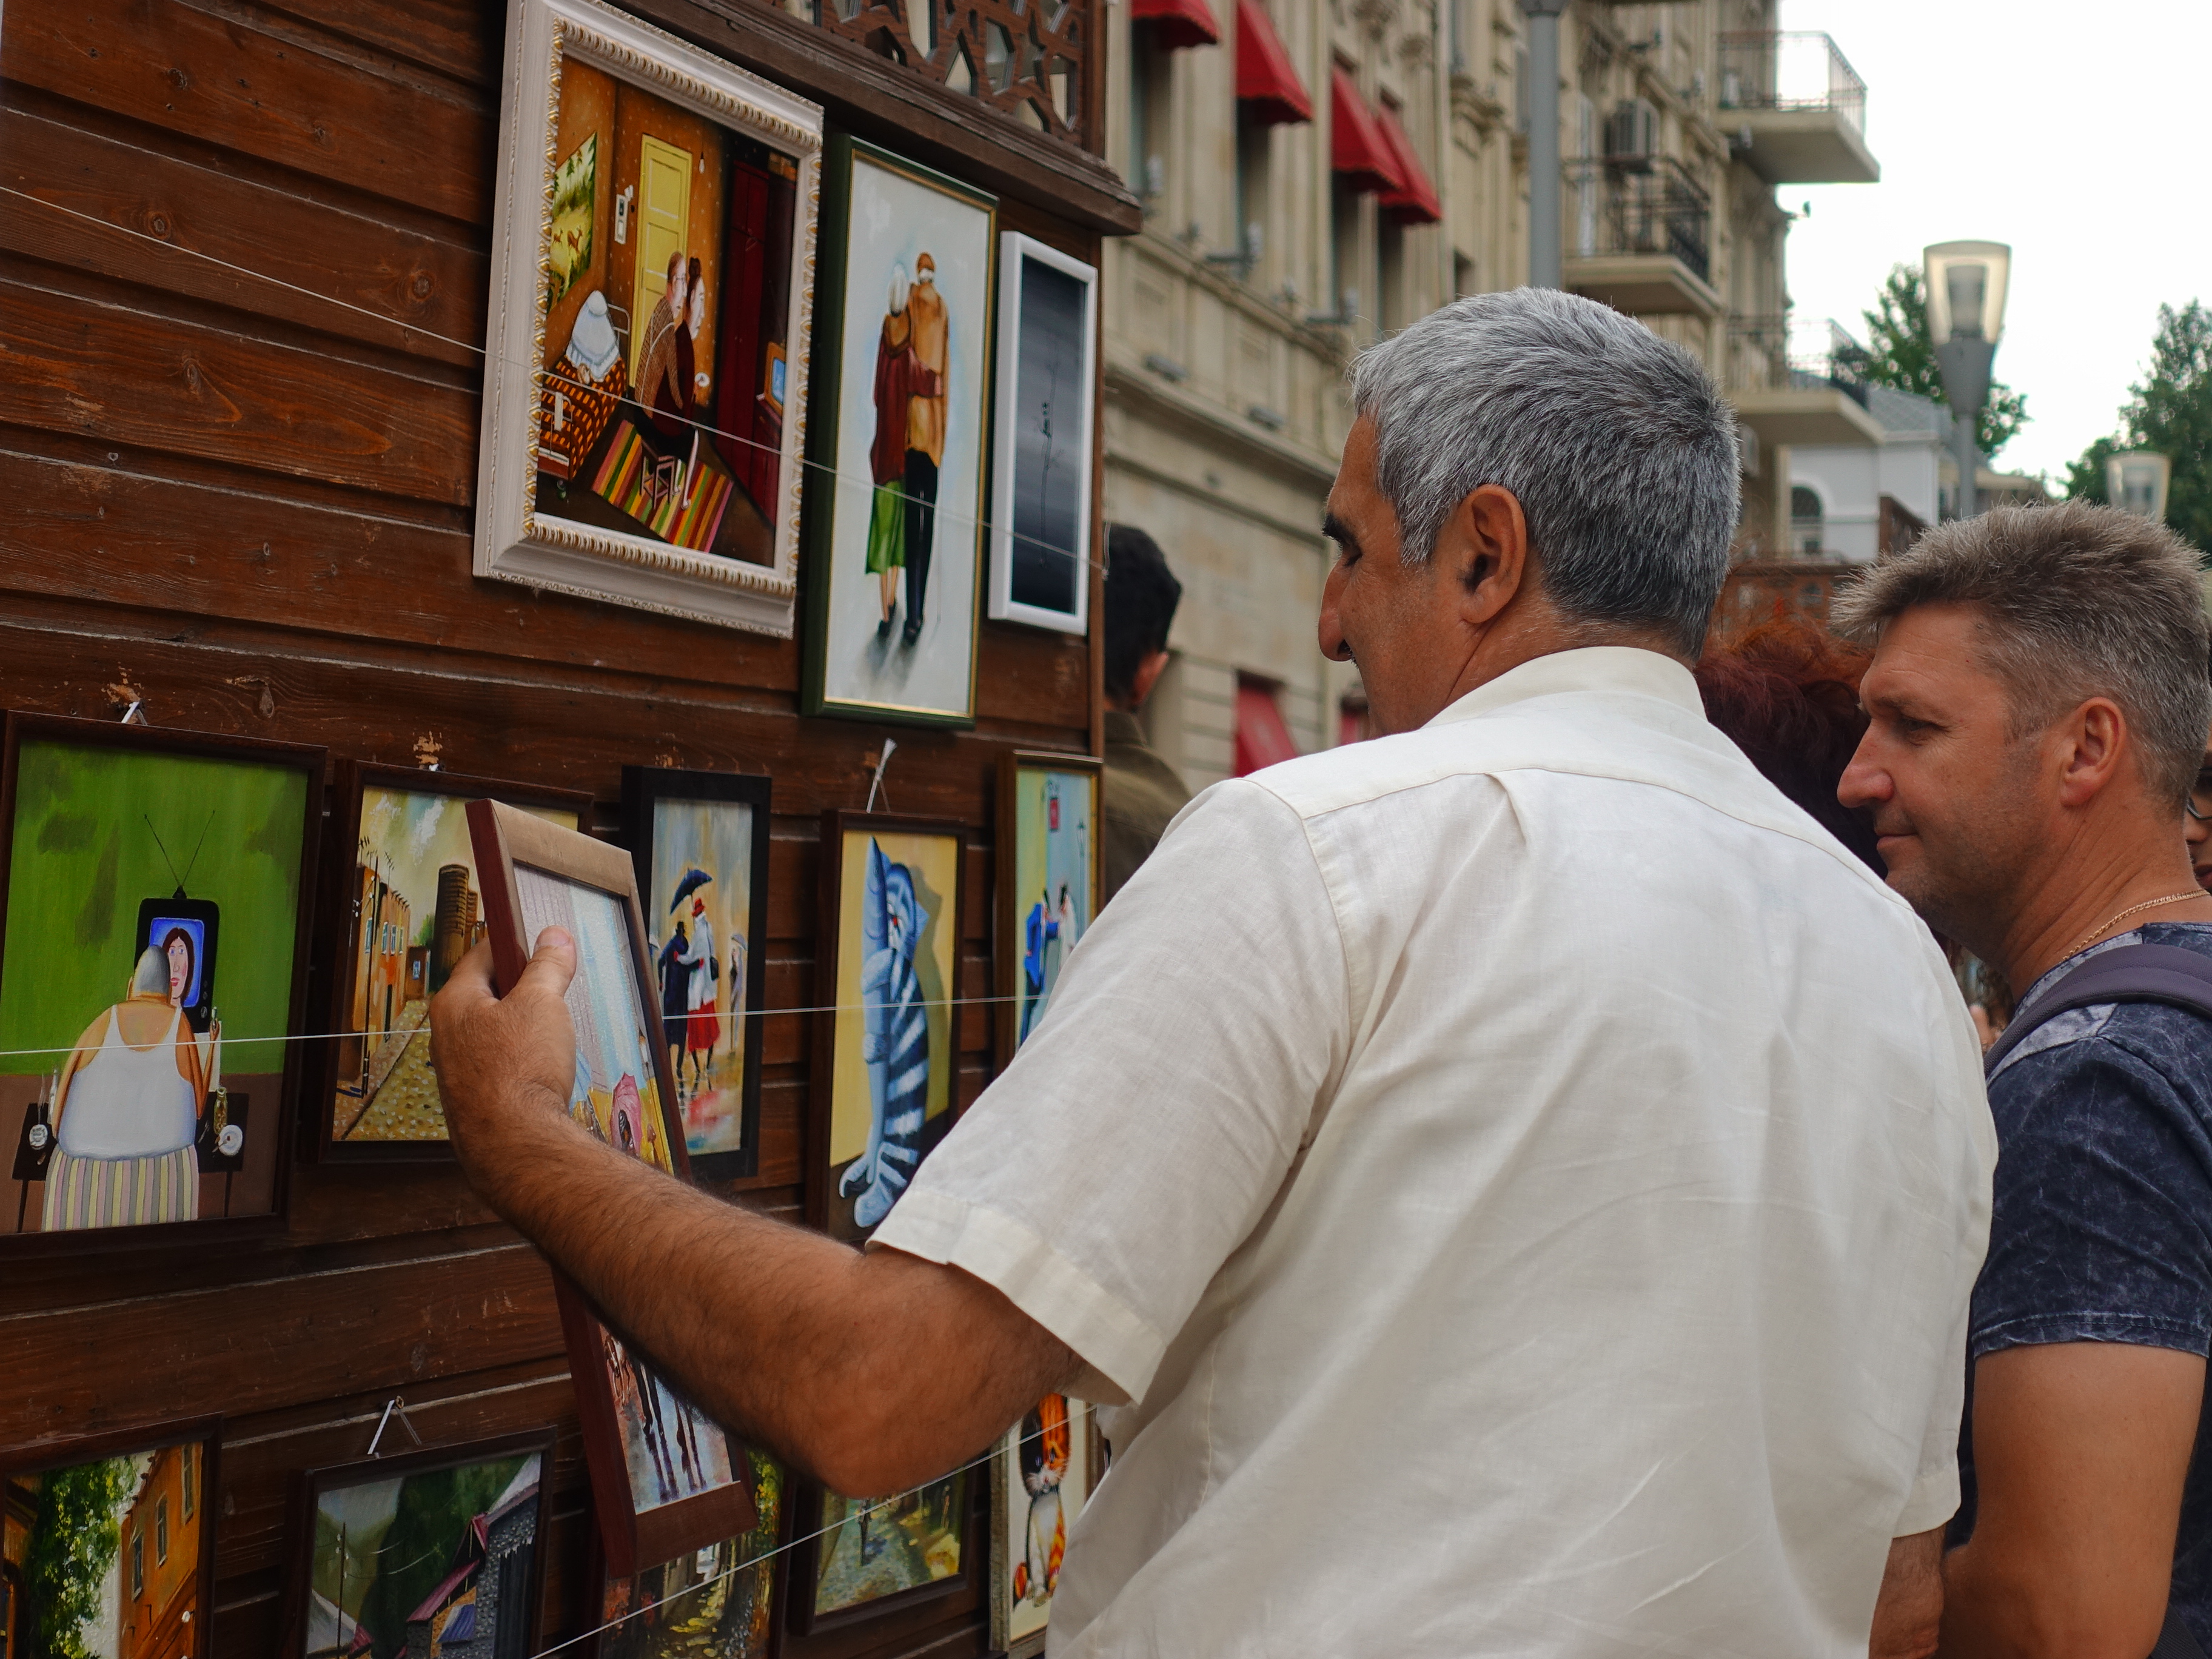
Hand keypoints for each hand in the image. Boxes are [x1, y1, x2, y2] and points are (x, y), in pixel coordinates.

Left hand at [428, 931, 580, 1185]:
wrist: (515, 1144)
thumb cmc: (520, 1070)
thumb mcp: (543, 1002)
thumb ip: (548, 966)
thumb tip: (554, 938)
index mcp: (454, 1002)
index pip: (480, 954)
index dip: (512, 943)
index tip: (535, 941)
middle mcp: (446, 1035)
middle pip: (486, 995)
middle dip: (521, 989)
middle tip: (553, 989)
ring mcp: (456, 1071)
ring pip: (492, 1033)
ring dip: (522, 1027)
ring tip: (553, 1033)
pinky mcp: (473, 1099)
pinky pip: (497, 1065)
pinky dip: (520, 1060)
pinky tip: (543, 1070)